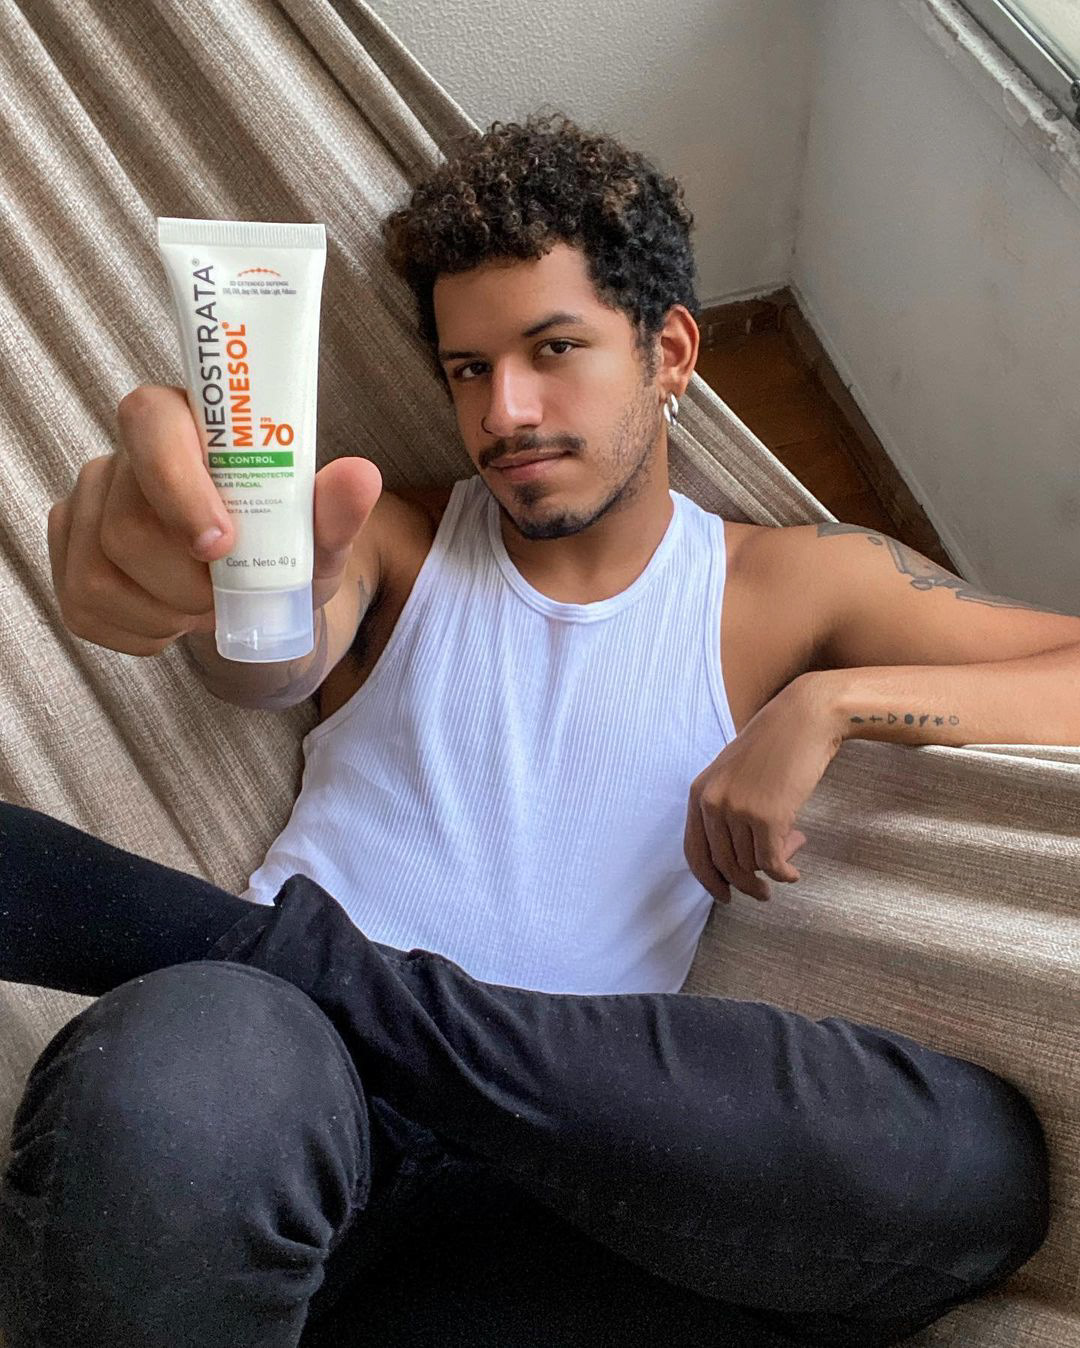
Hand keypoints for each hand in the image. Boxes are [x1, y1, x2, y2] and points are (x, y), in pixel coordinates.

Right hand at [47, 385, 382, 656]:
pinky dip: (144, 632)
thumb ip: (334, 510)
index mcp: (185, 422)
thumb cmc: (282, 552)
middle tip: (228, 595)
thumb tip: (360, 478)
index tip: (222, 546)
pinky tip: (173, 618)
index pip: (150, 424)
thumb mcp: (319, 538)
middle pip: (127, 526)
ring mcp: (85, 506)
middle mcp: (121, 456)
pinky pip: (86, 608)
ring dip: (168, 611)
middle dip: (188, 583)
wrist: (252, 598)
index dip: (177, 488)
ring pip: (102, 574)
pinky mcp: (68, 558)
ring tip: (206, 604)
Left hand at [683, 677, 842, 902]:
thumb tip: (741, 862)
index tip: (724, 897)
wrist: (805, 719)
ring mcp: (738, 809)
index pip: (694, 851)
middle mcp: (713, 802)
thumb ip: (729, 810)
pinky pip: (772, 863)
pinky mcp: (768, 816)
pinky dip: (785, 874)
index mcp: (700, 792)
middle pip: (723, 865)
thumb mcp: (736, 774)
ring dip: (772, 870)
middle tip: (764, 893)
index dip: (708, 880)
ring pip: (750, 864)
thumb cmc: (776, 745)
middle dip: (744, 884)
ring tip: (791, 853)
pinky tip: (795, 873)